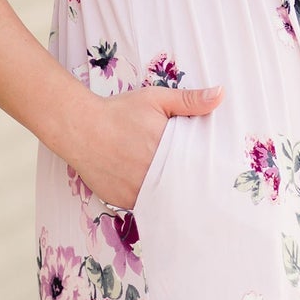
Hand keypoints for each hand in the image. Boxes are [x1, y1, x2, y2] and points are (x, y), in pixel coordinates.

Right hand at [81, 82, 224, 210]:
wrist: (79, 127)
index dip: (205, 171)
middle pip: (181, 187)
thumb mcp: (156, 99)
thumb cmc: (119, 111)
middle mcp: (152, 175)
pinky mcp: (122, 200)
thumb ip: (189, 100)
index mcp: (166, 151)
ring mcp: (136, 191)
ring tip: (182, 192)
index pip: (196, 168)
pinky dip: (151, 200)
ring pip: (164, 200)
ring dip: (171, 195)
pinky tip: (157, 194)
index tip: (216, 173)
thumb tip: (220, 95)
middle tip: (203, 186)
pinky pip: (144, 205)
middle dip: (190, 186)